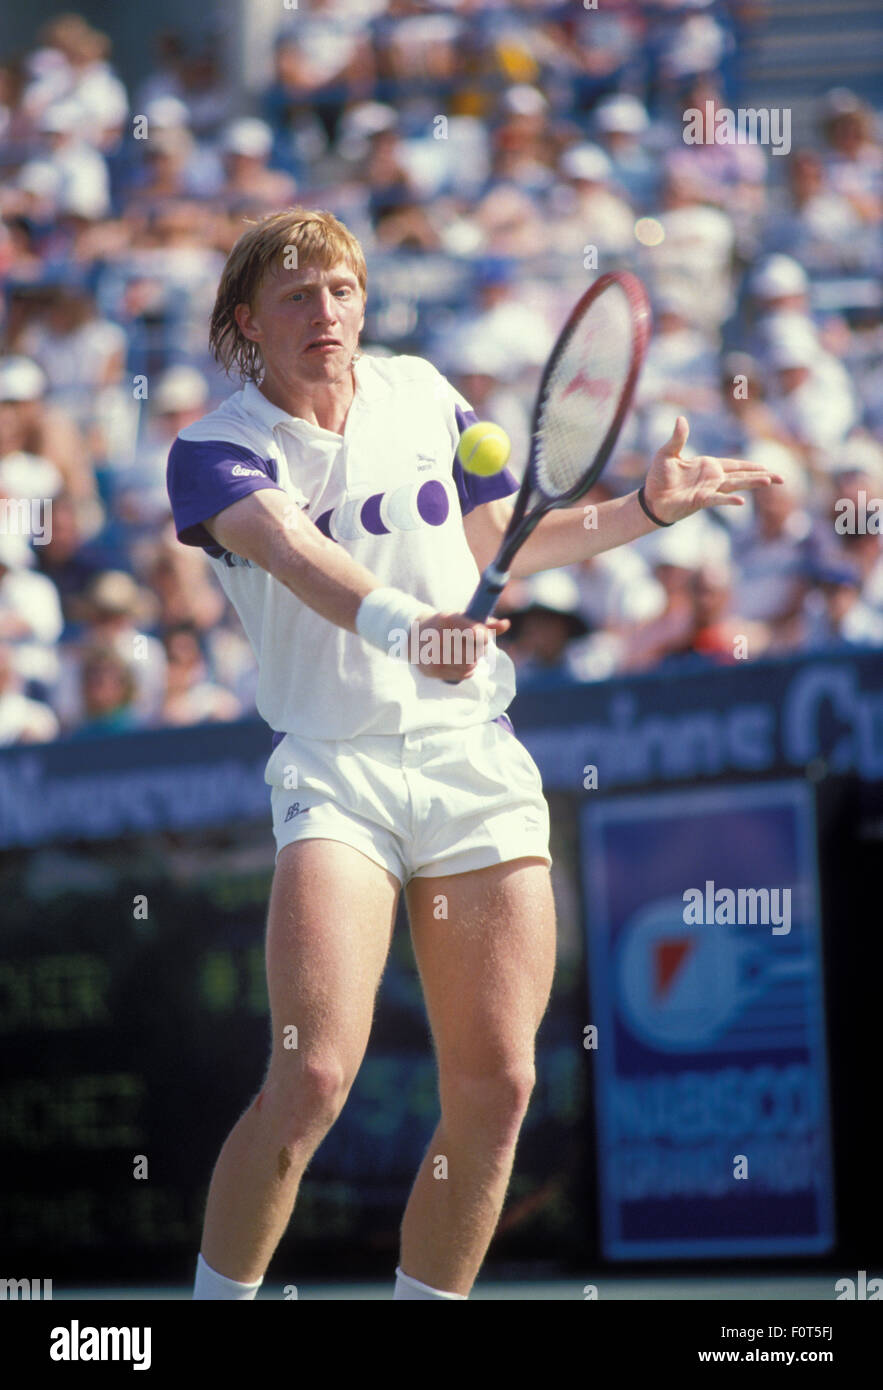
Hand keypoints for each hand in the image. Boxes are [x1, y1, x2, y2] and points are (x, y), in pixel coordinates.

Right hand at [412, 612, 510, 682]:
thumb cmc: (444, 626)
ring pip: (470, 664)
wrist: (413, 636)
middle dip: (479, 649)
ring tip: (467, 653)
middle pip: (474, 651)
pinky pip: (463, 674)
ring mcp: (434, 655)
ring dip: (473, 660)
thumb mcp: (461, 618)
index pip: (473, 632)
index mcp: (446, 620)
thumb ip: (484, 622)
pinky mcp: (432, 670)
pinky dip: (467, 670)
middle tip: (475, 645)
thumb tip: (507, 624)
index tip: (483, 636)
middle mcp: (438, 637)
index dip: (483, 636)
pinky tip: (460, 662)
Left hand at [643, 417, 783, 524]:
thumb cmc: (659, 478)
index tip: (767, 468)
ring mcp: (709, 490)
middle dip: (762, 475)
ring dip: (752, 483)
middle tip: (782, 478)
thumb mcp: (667, 453)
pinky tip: (741, 502)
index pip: (734, 465)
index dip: (750, 466)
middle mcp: (713, 479)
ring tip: (770, 481)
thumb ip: (678, 438)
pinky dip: (728, 501)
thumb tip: (681, 418)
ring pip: (735, 485)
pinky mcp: (701, 500)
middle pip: (742, 476)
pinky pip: (717, 500)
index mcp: (708, 466)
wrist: (650, 499)